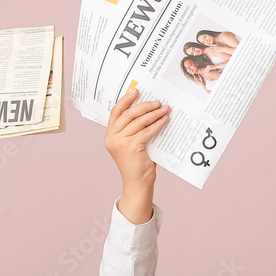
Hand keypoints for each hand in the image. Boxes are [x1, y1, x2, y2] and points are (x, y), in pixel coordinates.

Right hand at [104, 89, 169, 223]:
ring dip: (153, 113)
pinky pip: (146, 131)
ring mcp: (120, 143)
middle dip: (144, 106)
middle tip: (157, 102)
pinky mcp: (131, 147)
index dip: (126, 100)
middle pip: (128, 114)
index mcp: (110, 135)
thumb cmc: (138, 163)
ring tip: (164, 109)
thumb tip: (151, 109)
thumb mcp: (132, 143)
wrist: (138, 184)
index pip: (116, 112)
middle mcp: (112, 138)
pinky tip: (165, 120)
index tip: (136, 91)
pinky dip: (157, 124)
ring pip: (138, 121)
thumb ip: (135, 129)